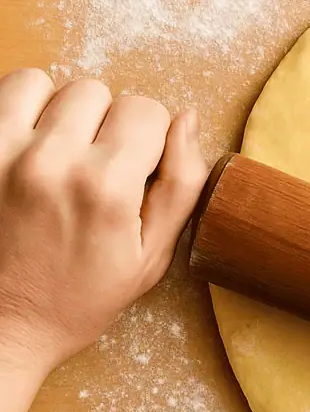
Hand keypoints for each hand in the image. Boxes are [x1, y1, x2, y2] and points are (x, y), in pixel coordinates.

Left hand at [0, 68, 207, 377]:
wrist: (0, 328)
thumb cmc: (78, 298)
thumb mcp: (152, 256)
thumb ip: (182, 185)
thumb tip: (188, 119)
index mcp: (107, 189)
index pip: (147, 110)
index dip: (150, 138)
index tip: (137, 169)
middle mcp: (52, 161)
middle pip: (99, 92)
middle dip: (106, 123)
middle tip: (96, 167)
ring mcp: (3, 151)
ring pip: (50, 83)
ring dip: (61, 111)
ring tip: (59, 154)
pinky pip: (7, 90)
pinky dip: (21, 108)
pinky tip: (28, 146)